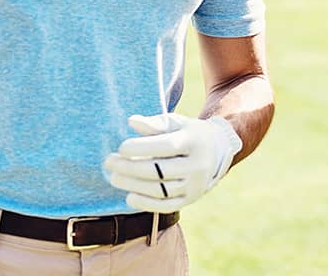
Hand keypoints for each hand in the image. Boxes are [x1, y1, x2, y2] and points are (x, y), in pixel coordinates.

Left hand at [103, 113, 242, 211]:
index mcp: (194, 141)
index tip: (121, 147)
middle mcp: (198, 165)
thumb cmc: (188, 133)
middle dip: (130, 168)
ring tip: (114, 178)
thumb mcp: (176, 122)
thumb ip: (154, 123)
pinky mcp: (191, 199)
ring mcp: (195, 185)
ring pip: (160, 190)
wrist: (217, 151)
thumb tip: (132, 122)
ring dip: (133, 185)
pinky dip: (146, 204)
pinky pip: (166, 206)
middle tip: (109, 162)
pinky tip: (129, 196)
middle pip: (159, 170)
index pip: (166, 146)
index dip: (141, 148)